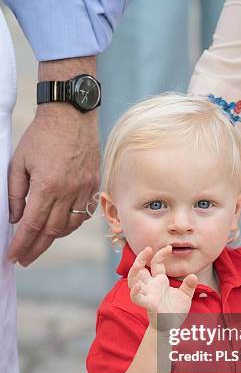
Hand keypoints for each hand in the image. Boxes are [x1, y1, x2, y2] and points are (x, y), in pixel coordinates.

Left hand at [7, 105, 99, 265]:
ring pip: (69, 226)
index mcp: (47, 186)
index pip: (31, 225)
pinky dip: (71, 223)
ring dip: (54, 237)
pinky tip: (62, 224)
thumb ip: (16, 193)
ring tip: (41, 241)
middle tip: (26, 258)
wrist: (71, 115)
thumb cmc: (42, 135)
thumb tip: (16, 218)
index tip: (14, 257)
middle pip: (51, 232)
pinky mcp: (93, 185)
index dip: (21, 244)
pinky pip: (83, 213)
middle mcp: (68, 192)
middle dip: (36, 248)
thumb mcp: (19, 162)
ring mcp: (84, 190)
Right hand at [128, 246, 197, 329]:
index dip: (160, 254)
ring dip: (134, 271)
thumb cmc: (175, 311)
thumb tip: (193, 276)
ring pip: (133, 280)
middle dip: (140, 258)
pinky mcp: (147, 304)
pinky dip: (135, 292)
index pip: (156, 263)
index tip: (169, 247)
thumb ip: (189, 286)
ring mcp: (147, 294)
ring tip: (139, 263)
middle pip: (139, 269)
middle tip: (147, 249)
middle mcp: (150, 286)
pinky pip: (136, 298)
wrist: (172, 327)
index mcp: (159, 281)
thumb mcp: (185, 296)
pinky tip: (138, 286)